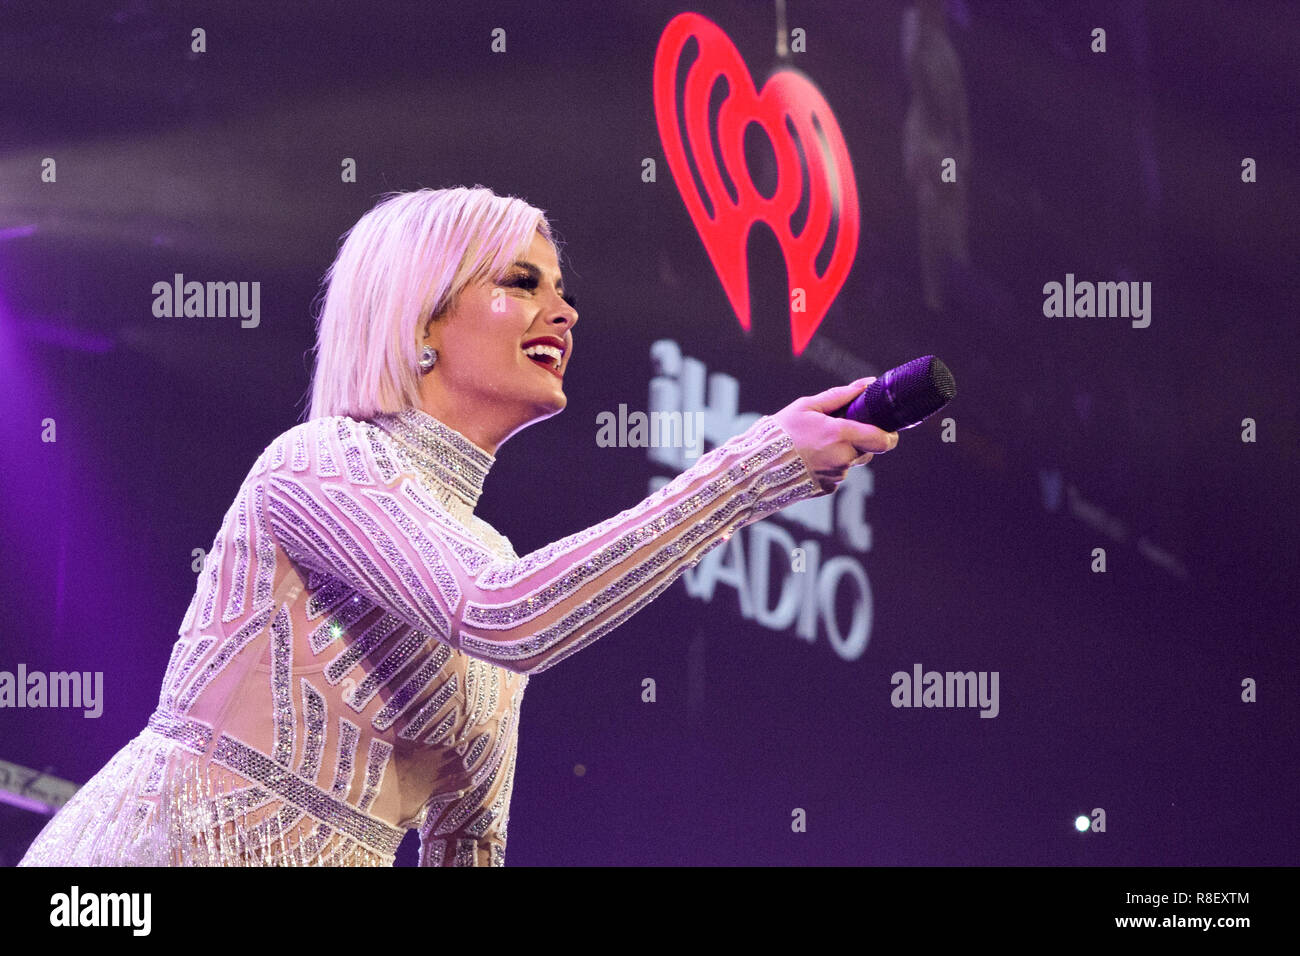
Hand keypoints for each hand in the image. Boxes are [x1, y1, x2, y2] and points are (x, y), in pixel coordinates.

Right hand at [770, 378, 899, 493]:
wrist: (756, 466)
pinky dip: (829, 466)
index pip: (883, 440)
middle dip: (859, 440)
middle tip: (836, 432)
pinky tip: (809, 459)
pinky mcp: (827, 489)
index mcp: (840, 434)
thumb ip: (841, 395)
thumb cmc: (779, 432)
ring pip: (852, 462)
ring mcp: (835, 476)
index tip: (885, 429)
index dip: (889, 434)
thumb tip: (866, 385)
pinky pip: (837, 474)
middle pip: (869, 450)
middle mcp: (842, 458)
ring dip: (842, 453)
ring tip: (815, 445)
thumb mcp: (807, 406)